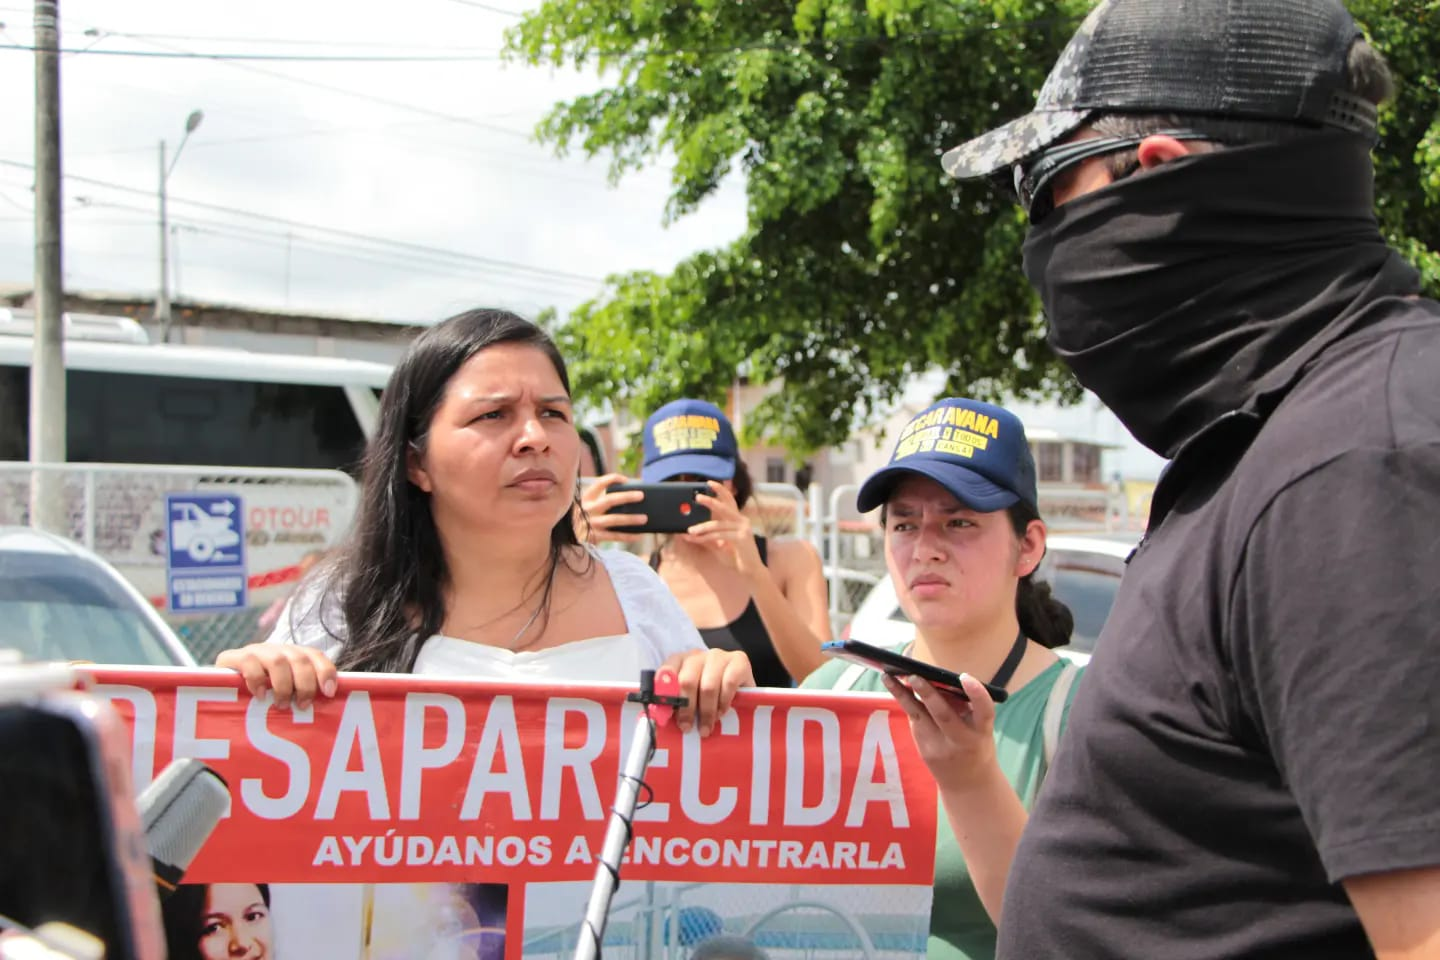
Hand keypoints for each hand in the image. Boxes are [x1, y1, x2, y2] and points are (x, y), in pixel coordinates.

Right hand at [216, 643, 337, 709]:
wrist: (219, 690)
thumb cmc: (261, 698)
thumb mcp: (284, 695)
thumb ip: (302, 696)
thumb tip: (327, 706)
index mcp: (294, 656)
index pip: (315, 655)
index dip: (325, 671)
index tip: (329, 692)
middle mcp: (277, 650)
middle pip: (299, 658)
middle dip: (305, 683)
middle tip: (302, 705)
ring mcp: (256, 652)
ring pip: (278, 660)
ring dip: (283, 685)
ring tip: (282, 705)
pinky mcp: (233, 657)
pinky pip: (249, 662)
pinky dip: (257, 680)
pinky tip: (260, 696)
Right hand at [577, 473, 646, 543]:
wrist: (569, 538)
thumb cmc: (585, 519)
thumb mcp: (589, 506)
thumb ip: (604, 501)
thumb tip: (633, 499)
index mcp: (586, 498)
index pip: (600, 483)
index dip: (613, 479)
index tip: (626, 480)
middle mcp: (587, 509)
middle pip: (609, 500)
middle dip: (626, 497)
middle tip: (641, 495)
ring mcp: (590, 523)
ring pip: (613, 519)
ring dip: (630, 519)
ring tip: (644, 518)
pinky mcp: (594, 537)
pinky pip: (614, 536)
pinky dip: (628, 536)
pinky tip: (639, 535)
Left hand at [661, 648, 752, 736]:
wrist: (740, 687)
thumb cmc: (708, 695)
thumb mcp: (689, 697)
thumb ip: (675, 702)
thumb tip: (662, 717)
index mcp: (680, 660)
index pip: (666, 671)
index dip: (665, 693)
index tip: (666, 715)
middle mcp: (697, 655)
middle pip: (688, 681)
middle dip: (687, 708)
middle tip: (687, 728)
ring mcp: (718, 656)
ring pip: (708, 686)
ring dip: (706, 712)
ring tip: (706, 728)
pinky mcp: (739, 661)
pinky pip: (729, 684)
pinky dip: (723, 703)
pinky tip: (721, 713)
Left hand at [685, 481, 763, 574]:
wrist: (751, 571)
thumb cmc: (735, 557)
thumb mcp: (718, 545)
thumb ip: (705, 537)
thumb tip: (687, 533)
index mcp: (738, 520)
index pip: (730, 501)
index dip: (721, 490)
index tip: (710, 482)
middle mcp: (742, 521)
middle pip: (725, 506)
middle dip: (710, 501)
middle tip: (697, 497)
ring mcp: (743, 529)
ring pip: (718, 524)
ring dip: (702, 527)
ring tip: (689, 530)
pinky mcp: (742, 538)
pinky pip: (720, 535)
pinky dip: (706, 537)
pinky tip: (697, 539)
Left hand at [882, 673, 998, 793]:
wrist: (968, 784)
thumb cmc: (975, 745)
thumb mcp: (980, 728)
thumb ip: (965, 706)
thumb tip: (937, 679)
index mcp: (982, 732)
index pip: (984, 712)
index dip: (977, 694)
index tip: (965, 676)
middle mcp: (962, 741)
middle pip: (944, 716)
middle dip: (928, 694)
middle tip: (914, 675)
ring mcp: (940, 748)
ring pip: (919, 718)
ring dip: (902, 695)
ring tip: (888, 677)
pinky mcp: (924, 751)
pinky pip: (915, 721)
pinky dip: (906, 702)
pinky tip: (895, 687)